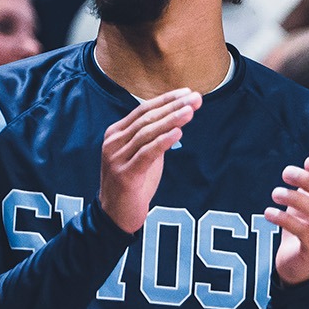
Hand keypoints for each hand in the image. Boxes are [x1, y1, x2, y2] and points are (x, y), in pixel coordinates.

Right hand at [99, 88, 200, 232]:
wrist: (116, 217)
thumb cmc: (132, 185)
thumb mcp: (143, 156)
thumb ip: (153, 138)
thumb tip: (175, 120)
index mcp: (116, 134)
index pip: (143, 110)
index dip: (166, 100)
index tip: (187, 92)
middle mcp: (113, 142)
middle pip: (147, 118)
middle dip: (173, 106)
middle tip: (195, 98)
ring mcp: (116, 158)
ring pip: (147, 133)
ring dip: (171, 120)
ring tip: (190, 111)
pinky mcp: (125, 175)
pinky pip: (147, 153)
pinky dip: (163, 141)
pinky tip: (178, 133)